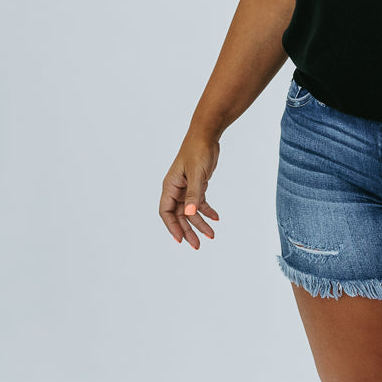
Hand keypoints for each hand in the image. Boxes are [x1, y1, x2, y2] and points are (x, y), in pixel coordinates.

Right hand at [159, 134, 220, 249]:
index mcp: (170, 186)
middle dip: (188, 230)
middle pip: (179, 215)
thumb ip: (194, 194)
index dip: (172, 227)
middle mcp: (176, 189)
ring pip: (191, 211)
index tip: (180, 240)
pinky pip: (200, 202)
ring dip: (200, 223)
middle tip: (197, 245)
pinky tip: (216, 218)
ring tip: (211, 235)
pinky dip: (207, 211)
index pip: (166, 212)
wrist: (206, 136)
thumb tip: (189, 213)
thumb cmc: (197, 150)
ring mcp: (186, 188)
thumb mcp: (197, 173)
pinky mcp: (197, 185)